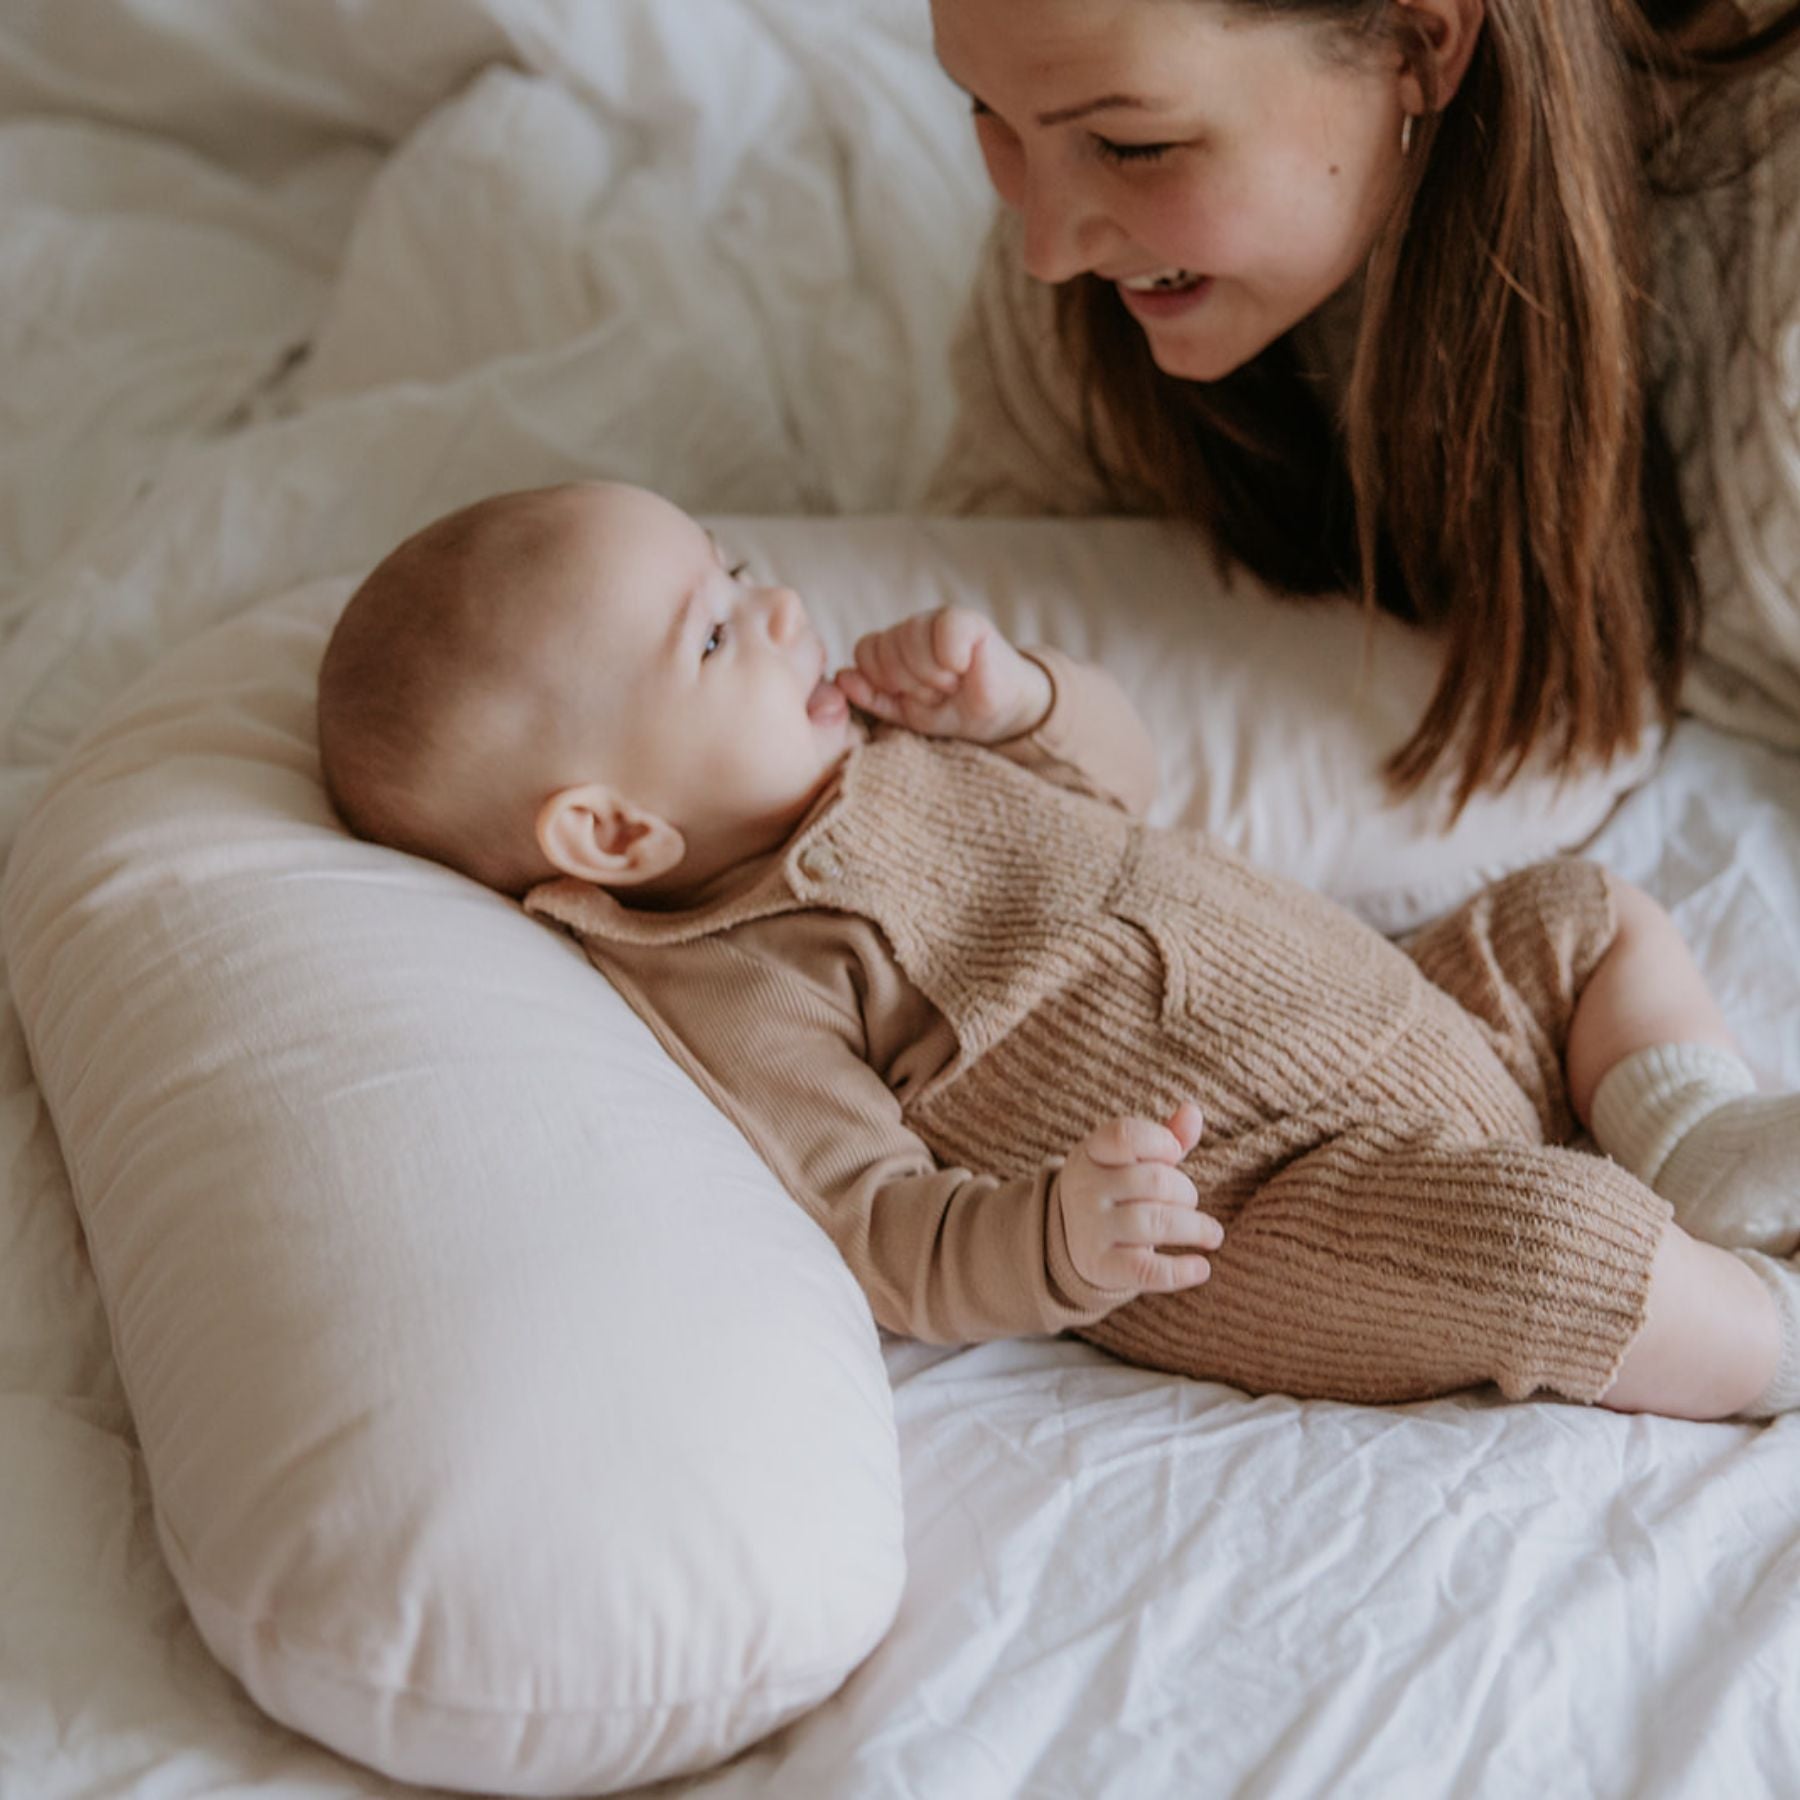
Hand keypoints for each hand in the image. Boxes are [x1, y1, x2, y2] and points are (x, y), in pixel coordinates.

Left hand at [834, 606, 1052, 743]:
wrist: (1002, 715)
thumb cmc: (953, 710)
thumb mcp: (905, 712)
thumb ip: (871, 696)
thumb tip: (841, 677)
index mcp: (893, 646)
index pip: (865, 652)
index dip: (885, 681)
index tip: (911, 697)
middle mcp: (912, 628)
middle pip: (884, 647)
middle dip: (911, 682)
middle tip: (938, 692)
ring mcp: (938, 620)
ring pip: (909, 637)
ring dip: (932, 675)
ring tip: (953, 684)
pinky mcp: (967, 620)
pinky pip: (944, 629)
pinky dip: (952, 658)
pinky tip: (965, 667)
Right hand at [1057, 1101, 1220, 1295]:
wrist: (1074, 1240)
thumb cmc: (1117, 1189)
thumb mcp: (1133, 1159)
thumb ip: (1165, 1137)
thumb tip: (1192, 1112)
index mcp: (1092, 1153)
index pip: (1125, 1135)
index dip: (1161, 1142)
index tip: (1173, 1155)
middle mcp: (1085, 1187)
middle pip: (1153, 1181)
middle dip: (1186, 1192)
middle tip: (1189, 1202)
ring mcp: (1090, 1228)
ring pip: (1154, 1222)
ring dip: (1195, 1227)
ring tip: (1212, 1234)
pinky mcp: (1100, 1266)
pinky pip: (1144, 1270)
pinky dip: (1179, 1271)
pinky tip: (1201, 1268)